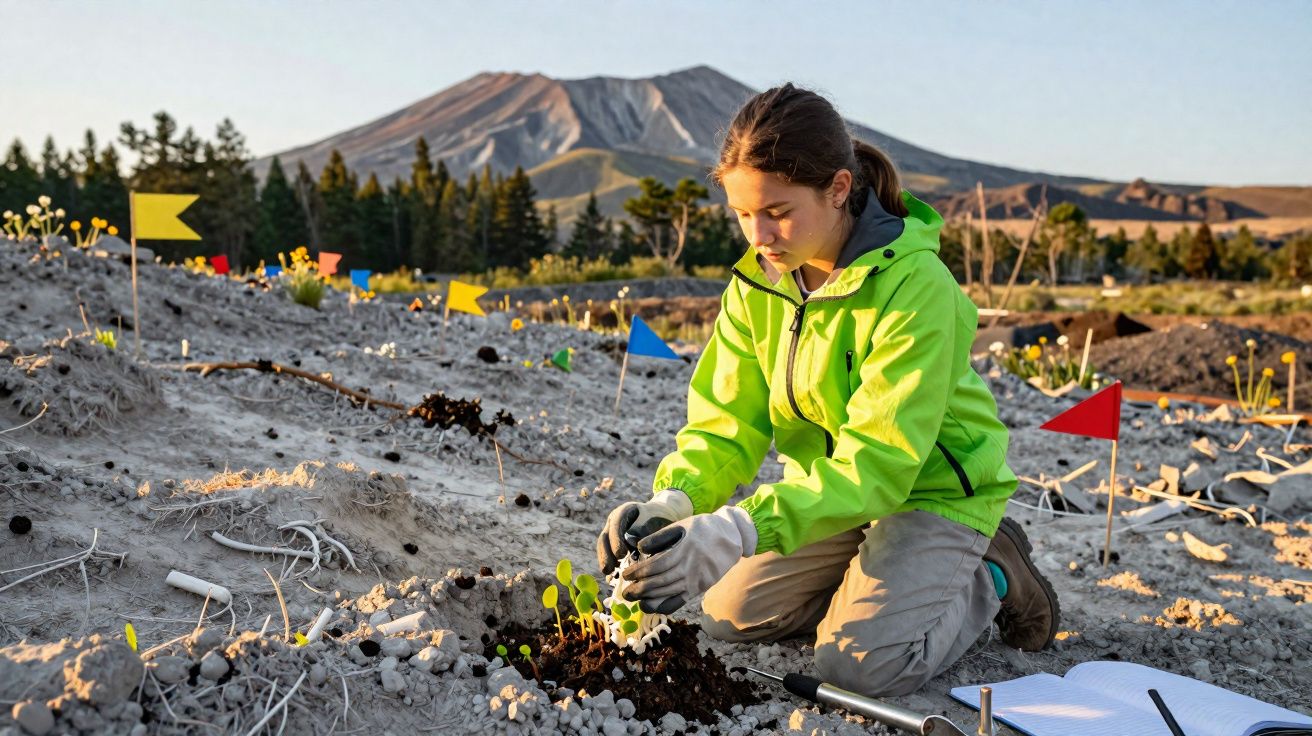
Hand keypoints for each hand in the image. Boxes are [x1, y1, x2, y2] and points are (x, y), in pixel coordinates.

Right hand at [596, 489, 692, 573]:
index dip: (616, 540)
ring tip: (609, 575)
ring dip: (605, 561)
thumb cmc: (661, 520)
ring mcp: (611, 534)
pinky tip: (613, 578)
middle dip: (605, 554)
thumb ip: (645, 530)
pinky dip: (610, 567)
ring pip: (603, 548)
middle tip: (609, 568)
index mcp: (624, 511)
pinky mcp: (612, 546)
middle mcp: (614, 522)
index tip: (621, 554)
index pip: (616, 523)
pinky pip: (607, 556)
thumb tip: (634, 545)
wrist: (662, 520)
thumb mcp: (656, 521)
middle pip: (604, 537)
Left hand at [620, 506, 757, 614]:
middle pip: (661, 581)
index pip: (656, 564)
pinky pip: (682, 599)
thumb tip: (640, 548)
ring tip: (635, 601)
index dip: (639, 571)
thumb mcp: (684, 525)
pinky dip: (667, 605)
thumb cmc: (704, 528)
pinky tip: (654, 608)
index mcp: (684, 549)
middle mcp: (691, 566)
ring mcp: (697, 579)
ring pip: (670, 592)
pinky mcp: (702, 587)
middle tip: (625, 593)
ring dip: (650, 598)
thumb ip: (661, 536)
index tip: (626, 575)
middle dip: (641, 588)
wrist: (733, 536)